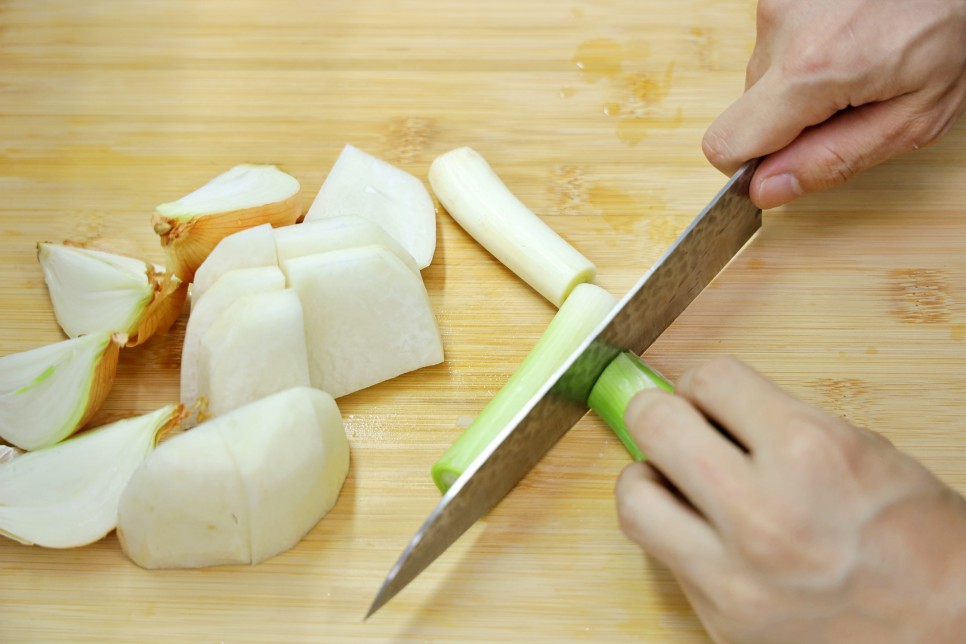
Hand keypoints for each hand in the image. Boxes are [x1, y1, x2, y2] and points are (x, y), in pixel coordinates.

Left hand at [615, 357, 965, 642]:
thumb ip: (773, 422)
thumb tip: (703, 408)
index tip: (708, 398)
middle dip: (660, 414)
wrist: (949, 628)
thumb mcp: (856, 447)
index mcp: (808, 451)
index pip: (709, 379)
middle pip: (654, 425)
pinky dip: (674, 533)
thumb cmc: (913, 533)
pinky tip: (703, 530)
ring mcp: (737, 573)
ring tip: (673, 480)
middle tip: (672, 423)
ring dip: (648, 478)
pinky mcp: (722, 616)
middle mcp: (764, 512)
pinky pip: (663, 556)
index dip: (705, 384)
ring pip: (635, 498)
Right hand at [702, 0, 965, 208]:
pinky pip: (775, 49)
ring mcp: (778, 3)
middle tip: (851, 102)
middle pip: (747, 114)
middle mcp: (783, 28)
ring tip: (856, 64)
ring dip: (800, 87)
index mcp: (812, 69)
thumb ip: (833, 160)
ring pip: (762, 81)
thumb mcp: (913, 119)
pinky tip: (848, 40)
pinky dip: (805, 56)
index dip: (753, 165)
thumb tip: (765, 189)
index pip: (727, 144)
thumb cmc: (953, 30)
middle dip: (790, 123)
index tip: (792, 160)